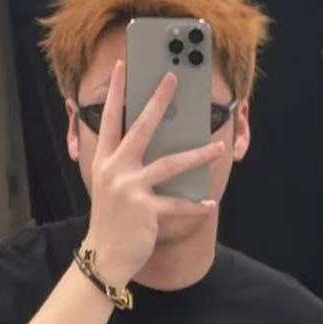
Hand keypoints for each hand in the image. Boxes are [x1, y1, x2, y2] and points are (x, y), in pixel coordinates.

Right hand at [83, 58, 224, 286]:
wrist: (104, 256)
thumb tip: (154, 146)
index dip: (116, 92)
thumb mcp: (109, 187)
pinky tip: (210, 204)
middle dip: (158, 101)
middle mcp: (114, 170)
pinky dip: (195, 206)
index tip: (122, 67)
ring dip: (197, 155)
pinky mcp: (144, 209)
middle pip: (141, 128)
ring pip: (170, 164)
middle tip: (173, 79)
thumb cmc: (111, 221)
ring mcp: (129, 189)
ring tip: (218, 148)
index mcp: (104, 162)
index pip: (110, 119)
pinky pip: (177, 204)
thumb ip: (123, 166)